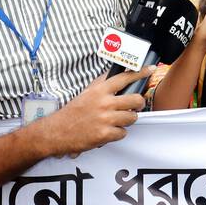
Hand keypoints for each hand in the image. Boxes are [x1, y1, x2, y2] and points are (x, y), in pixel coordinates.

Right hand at [36, 69, 152, 156]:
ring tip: (116, 120)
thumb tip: (117, 74)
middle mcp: (104, 103)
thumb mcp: (86, 93)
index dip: (140, 73)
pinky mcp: (105, 134)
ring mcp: (105, 119)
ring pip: (132, 118)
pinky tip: (108, 131)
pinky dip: (118, 133)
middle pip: (136, 100)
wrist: (55, 132)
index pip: (125, 78)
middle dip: (138, 104)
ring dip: (127, 120)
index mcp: (99, 91)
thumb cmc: (72, 113)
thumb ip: (102, 84)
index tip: (150, 70)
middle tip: (134, 106)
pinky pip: (123, 133)